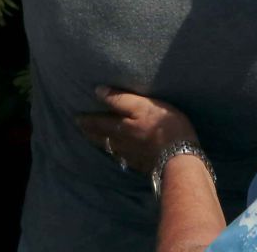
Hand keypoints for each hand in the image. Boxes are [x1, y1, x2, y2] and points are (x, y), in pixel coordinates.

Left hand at [75, 87, 198, 172]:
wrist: (180, 157)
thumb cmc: (164, 126)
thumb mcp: (143, 105)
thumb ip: (120, 99)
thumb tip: (97, 91)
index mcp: (120, 127)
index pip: (98, 122)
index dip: (87, 120)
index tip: (76, 118)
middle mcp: (121, 143)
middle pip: (101, 138)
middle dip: (90, 132)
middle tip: (80, 129)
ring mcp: (131, 156)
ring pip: (110, 149)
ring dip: (100, 143)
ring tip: (95, 140)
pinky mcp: (142, 164)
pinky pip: (122, 158)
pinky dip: (115, 154)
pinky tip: (118, 154)